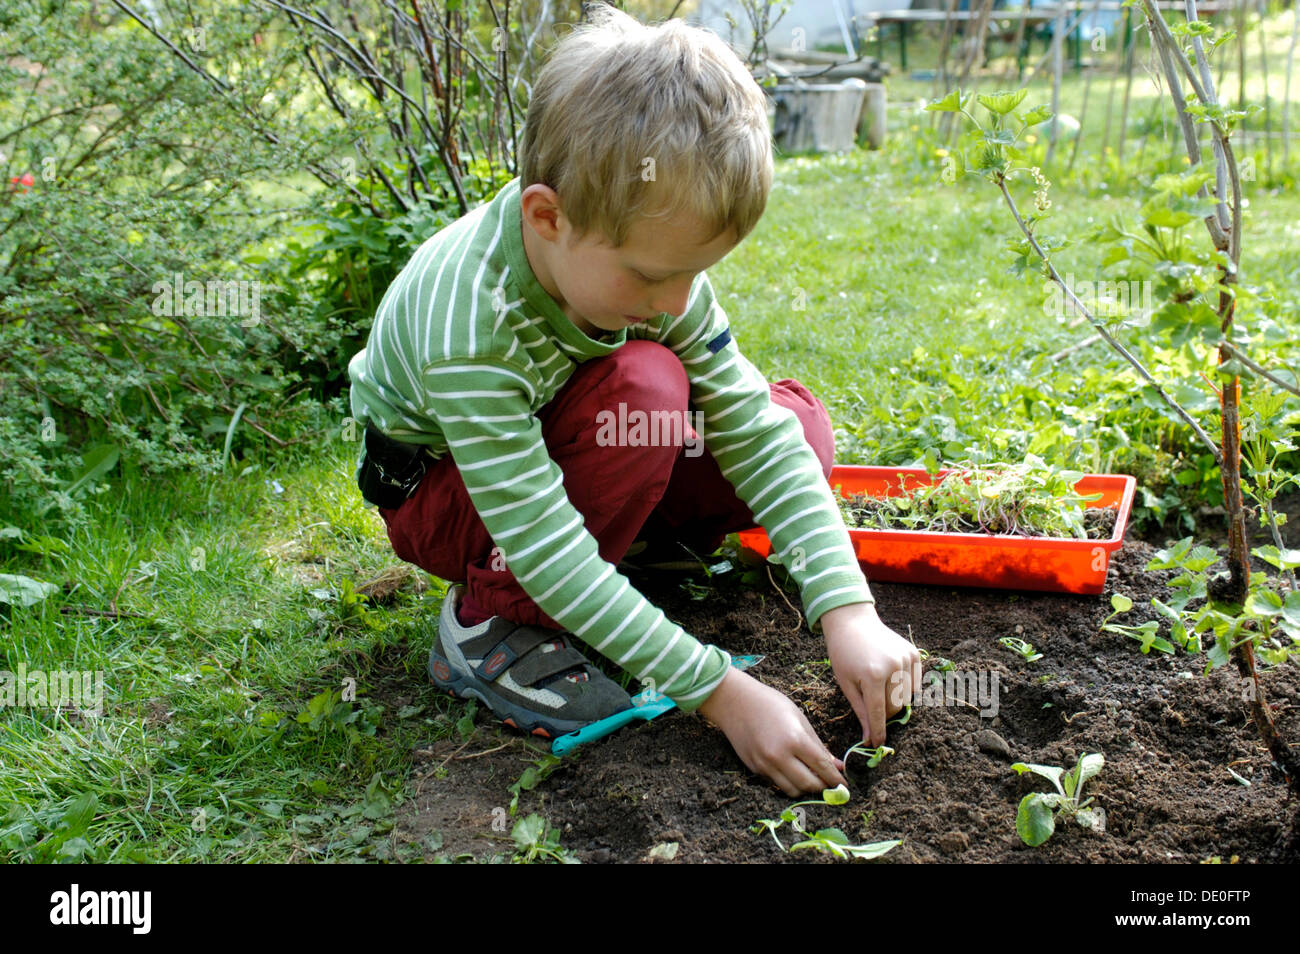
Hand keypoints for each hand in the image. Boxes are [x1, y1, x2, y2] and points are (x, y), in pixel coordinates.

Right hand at [697, 667, 845, 795]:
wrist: (734, 702)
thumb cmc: (770, 704)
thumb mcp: (799, 719)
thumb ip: (818, 745)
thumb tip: (837, 765)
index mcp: (795, 739)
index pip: (822, 767)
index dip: (836, 779)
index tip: (845, 785)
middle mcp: (779, 756)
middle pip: (808, 784)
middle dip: (822, 787)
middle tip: (829, 784)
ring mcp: (765, 764)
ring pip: (792, 790)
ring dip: (805, 788)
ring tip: (811, 779)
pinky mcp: (754, 768)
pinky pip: (776, 783)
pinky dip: (788, 782)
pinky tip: (792, 772)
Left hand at [821, 601, 921, 747]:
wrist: (853, 622)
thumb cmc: (844, 654)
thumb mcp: (846, 683)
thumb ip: (861, 711)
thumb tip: (870, 739)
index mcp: (872, 675)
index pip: (878, 713)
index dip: (878, 731)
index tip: (876, 744)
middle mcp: (893, 666)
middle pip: (895, 708)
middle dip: (884, 715)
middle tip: (872, 710)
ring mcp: (906, 659)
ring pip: (907, 698)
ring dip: (894, 702)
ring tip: (879, 689)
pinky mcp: (914, 653)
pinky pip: (915, 684)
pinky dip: (905, 688)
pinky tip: (891, 679)